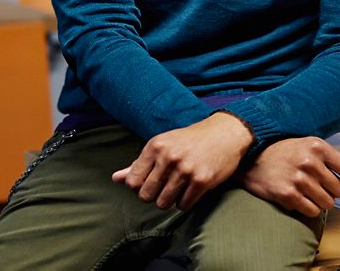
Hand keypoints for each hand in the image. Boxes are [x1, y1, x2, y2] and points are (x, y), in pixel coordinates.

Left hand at [111, 112, 252, 210]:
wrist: (224, 134)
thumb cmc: (189, 141)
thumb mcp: (162, 145)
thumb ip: (138, 164)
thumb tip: (115, 179)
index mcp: (155, 146)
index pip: (132, 181)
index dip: (139, 187)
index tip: (150, 182)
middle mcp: (168, 157)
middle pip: (146, 195)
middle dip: (153, 196)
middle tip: (164, 187)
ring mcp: (185, 169)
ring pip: (163, 203)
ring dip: (169, 200)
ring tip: (177, 189)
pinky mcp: (202, 180)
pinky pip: (183, 205)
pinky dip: (185, 203)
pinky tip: (190, 191)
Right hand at [241, 136, 339, 216]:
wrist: (249, 158)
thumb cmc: (283, 151)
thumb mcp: (310, 148)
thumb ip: (339, 160)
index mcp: (317, 146)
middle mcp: (309, 161)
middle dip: (333, 192)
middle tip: (319, 186)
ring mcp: (298, 178)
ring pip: (328, 203)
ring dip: (320, 201)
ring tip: (308, 192)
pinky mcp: (288, 194)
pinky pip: (312, 211)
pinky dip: (308, 208)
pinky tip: (298, 198)